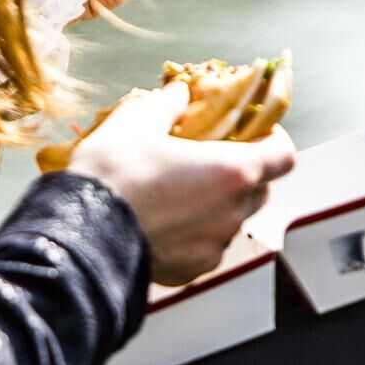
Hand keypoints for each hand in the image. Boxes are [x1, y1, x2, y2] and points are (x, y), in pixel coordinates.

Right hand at [66, 82, 296, 285]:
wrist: (82, 236)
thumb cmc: (113, 177)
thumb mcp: (136, 121)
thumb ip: (166, 104)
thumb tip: (178, 94)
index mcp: (231, 171)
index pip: (283, 157)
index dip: (274, 142)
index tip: (255, 134)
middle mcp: (231, 213)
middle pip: (259, 190)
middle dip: (243, 173)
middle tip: (210, 158)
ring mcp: (213, 246)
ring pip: (230, 220)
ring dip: (215, 205)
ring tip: (178, 192)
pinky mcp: (191, 270)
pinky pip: (205, 248)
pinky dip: (193, 234)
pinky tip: (162, 222)